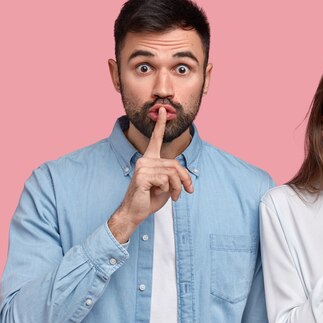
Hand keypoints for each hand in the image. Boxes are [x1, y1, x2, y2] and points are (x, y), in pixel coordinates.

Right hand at [108, 108, 193, 242]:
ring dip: (177, 187)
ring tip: (174, 196)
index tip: (163, 110)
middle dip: (185, 179)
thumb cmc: (149, 199)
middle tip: (187, 191)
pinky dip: (168, 189)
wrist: (135, 212)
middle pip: (175, 164)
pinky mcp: (142, 175)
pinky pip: (165, 179)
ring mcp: (142, 166)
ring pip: (172, 172)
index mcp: (149, 160)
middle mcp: (144, 160)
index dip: (160, 125)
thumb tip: (185, 176)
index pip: (155, 139)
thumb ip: (174, 176)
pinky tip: (160, 194)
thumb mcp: (167, 185)